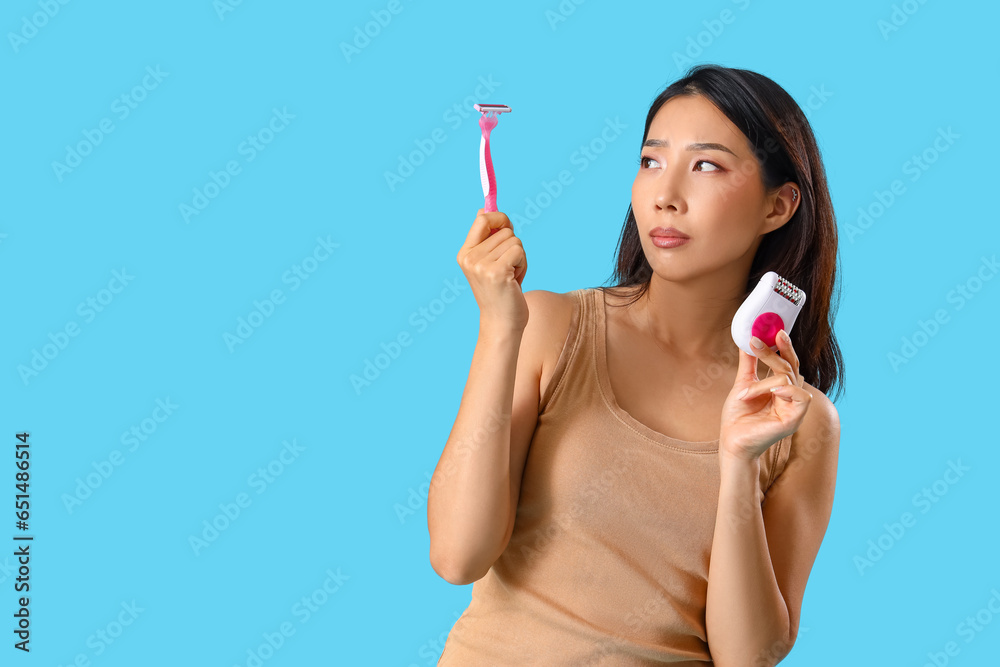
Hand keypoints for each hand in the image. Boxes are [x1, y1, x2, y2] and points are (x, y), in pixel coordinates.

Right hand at [457, 208, 528, 332]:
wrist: (501, 324)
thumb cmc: (500, 292)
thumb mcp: (489, 262)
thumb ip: (487, 238)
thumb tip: (483, 210)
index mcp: (464, 254)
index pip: (482, 219)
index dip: (500, 218)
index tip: (508, 226)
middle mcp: (470, 258)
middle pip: (504, 229)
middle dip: (513, 246)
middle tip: (508, 268)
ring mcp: (482, 265)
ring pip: (515, 240)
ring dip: (520, 258)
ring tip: (511, 277)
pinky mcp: (497, 272)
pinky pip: (520, 251)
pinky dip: (523, 264)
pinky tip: (515, 281)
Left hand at [718, 330, 812, 462]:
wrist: (732, 442)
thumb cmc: (738, 417)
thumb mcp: (743, 383)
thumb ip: (749, 364)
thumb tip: (748, 341)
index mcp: (781, 390)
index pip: (788, 364)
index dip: (784, 347)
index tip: (775, 331)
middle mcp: (790, 398)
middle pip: (790, 368)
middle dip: (774, 353)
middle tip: (757, 341)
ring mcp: (794, 409)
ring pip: (788, 380)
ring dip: (762, 382)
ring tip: (744, 392)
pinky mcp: (794, 420)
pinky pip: (800, 397)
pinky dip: (785, 390)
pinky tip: (771, 391)